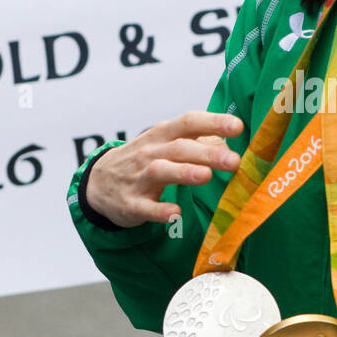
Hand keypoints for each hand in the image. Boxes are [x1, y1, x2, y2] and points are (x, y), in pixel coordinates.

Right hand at [85, 111, 243, 227]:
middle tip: (234, 161)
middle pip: (180, 148)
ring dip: (184, 173)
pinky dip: (159, 211)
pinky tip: (175, 214)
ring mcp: (139, 178)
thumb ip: (198, 141)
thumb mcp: (166, 143)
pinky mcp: (131, 203)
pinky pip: (145, 208)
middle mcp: (151, 153)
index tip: (238, 126)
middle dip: (208, 153)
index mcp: (163, 135)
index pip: (188, 122)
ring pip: (161, 172)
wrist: (99, 182)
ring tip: (206, 176)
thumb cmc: (145, 159)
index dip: (213, 122)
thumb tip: (228, 144)